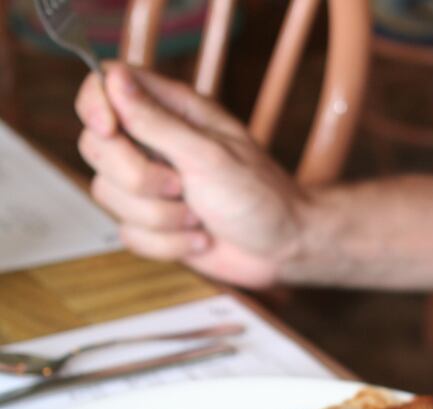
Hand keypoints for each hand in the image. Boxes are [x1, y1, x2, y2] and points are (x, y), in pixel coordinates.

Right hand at [76, 62, 307, 287]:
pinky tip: (199, 238)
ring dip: (160, 218)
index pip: (104, 86)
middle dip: (137, 179)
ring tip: (199, 215)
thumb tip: (114, 79)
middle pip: (96, 147)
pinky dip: (167, 244)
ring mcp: (150, 186)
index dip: (96, 106)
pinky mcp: (152, 225)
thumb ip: (157, 122)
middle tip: (181, 186)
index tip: (110, 129)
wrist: (282, 249)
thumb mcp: (209, 154)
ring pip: (108, 196)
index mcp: (170, 110)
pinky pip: (128, 235)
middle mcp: (153, 144)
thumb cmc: (259, 195)